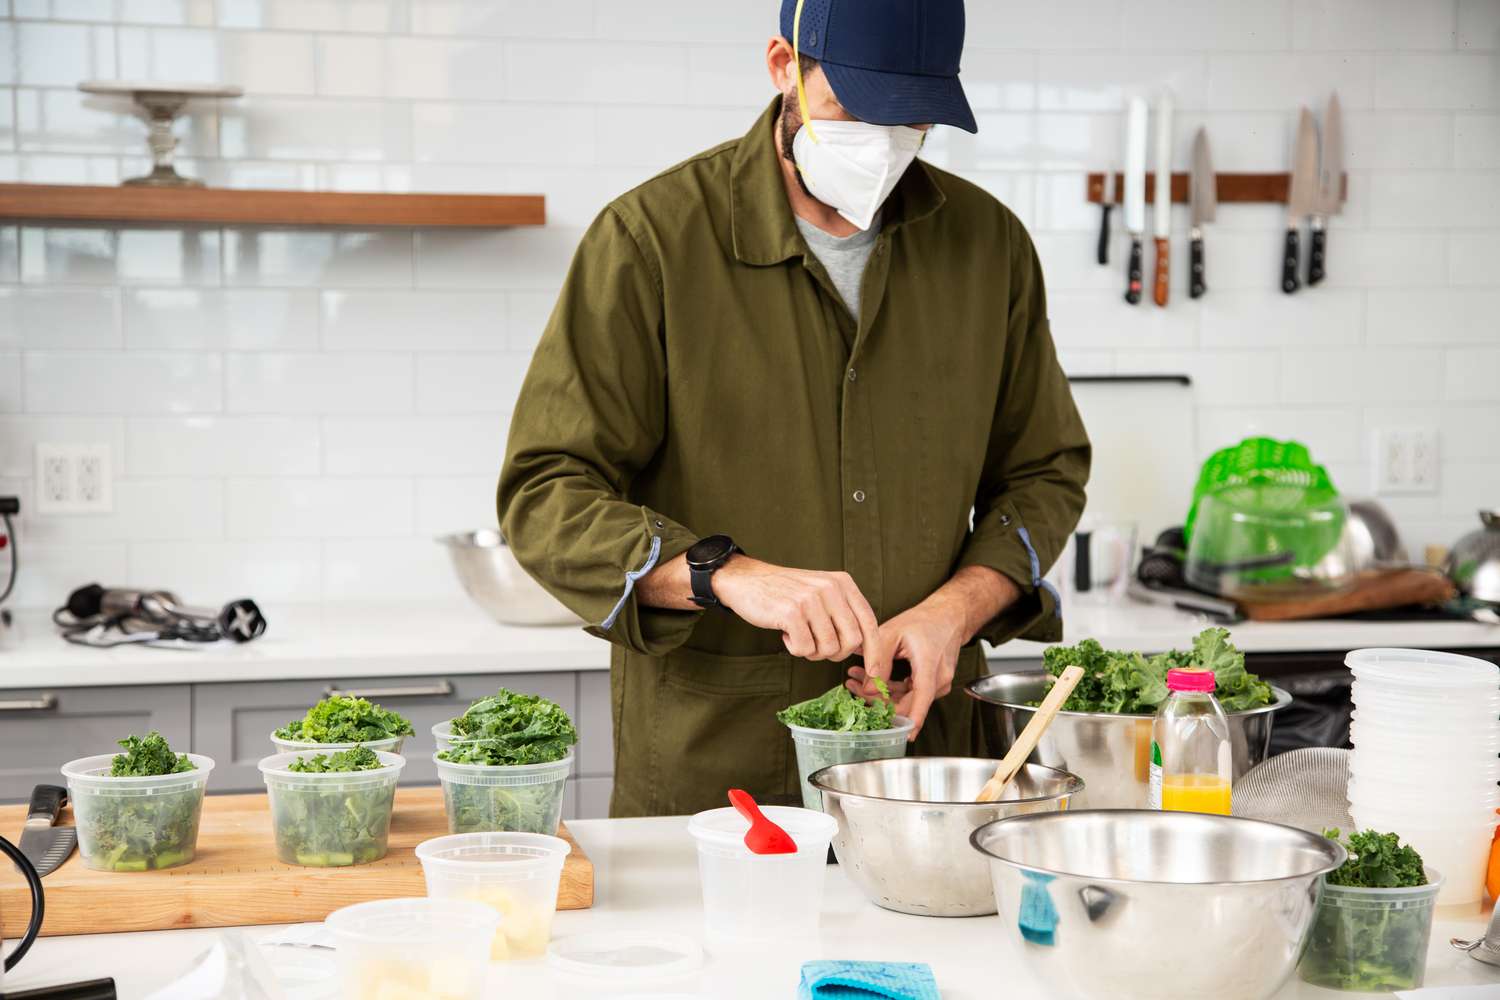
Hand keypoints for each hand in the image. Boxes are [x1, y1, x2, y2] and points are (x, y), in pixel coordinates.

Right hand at [713, 556, 886, 667]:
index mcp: (843, 583)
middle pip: (851, 641)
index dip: (874, 651)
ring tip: (798, 635)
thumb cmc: (786, 593)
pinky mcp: (792, 612)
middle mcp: (831, 588)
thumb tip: (866, 648)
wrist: (747, 580)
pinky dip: (795, 649)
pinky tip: (785, 633)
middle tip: (816, 646)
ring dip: (812, 651)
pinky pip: (804, 649)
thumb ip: (843, 613)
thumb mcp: (822, 592)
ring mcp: (811, 599)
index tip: (874, 672)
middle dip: (835, 653)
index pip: (868, 622)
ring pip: (828, 648)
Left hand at [848, 594, 967, 737]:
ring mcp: (938, 684)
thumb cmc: (923, 621)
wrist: (948, 616)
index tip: (901, 736)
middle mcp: (938, 680)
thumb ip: (879, 660)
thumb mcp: (894, 632)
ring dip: (882, 693)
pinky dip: (892, 689)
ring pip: (907, 699)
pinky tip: (874, 678)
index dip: (910, 721)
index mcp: (930, 666)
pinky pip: (912, 694)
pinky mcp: (934, 685)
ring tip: (855, 676)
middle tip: (851, 685)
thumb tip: (868, 689)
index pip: (921, 700)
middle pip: (907, 703)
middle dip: (877, 699)